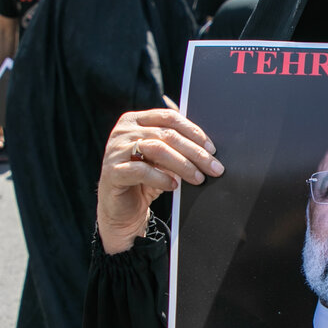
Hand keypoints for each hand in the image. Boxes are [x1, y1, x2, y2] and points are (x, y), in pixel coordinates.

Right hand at [96, 109, 222, 253]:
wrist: (121, 210)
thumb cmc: (144, 180)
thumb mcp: (162, 160)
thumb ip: (176, 147)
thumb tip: (208, 150)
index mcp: (135, 120)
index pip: (169, 117)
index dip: (193, 131)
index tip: (211, 149)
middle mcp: (123, 131)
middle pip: (167, 134)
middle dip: (195, 152)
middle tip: (214, 167)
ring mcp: (115, 150)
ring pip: (157, 149)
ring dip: (183, 164)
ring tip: (198, 178)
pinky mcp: (113, 171)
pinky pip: (142, 170)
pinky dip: (162, 178)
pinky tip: (174, 186)